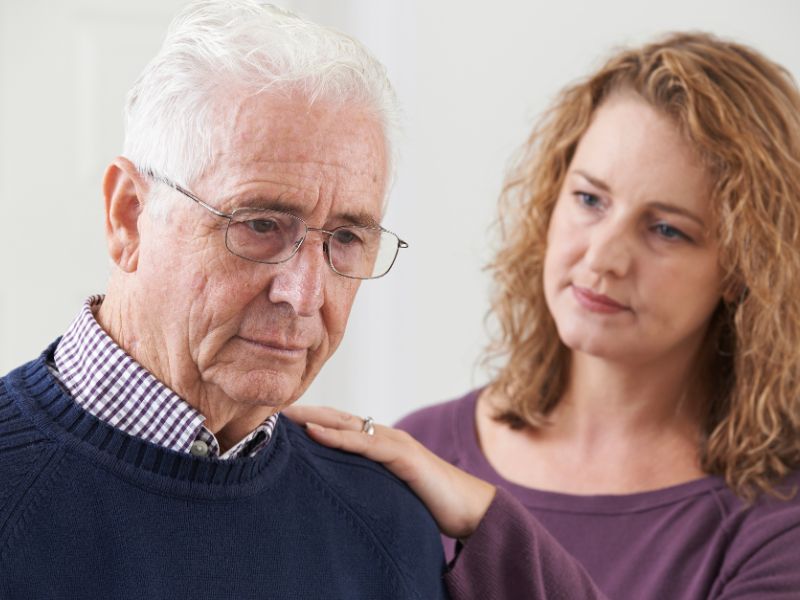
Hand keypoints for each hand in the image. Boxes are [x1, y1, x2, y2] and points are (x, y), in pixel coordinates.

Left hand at [282, 405, 495, 539]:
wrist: (471, 509)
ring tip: (282, 415)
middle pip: (337, 417)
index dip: (310, 419)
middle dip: (304, 411)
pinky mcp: (404, 457)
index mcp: (381, 444)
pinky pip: (364, 445)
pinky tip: (314, 433)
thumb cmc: (431, 502)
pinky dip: (337, 437)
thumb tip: (340, 492)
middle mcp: (385, 436)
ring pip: (346, 424)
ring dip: (312, 417)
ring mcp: (395, 443)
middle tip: (269, 410)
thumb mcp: (390, 490)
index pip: (339, 425)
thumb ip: (368, 483)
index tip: (278, 420)